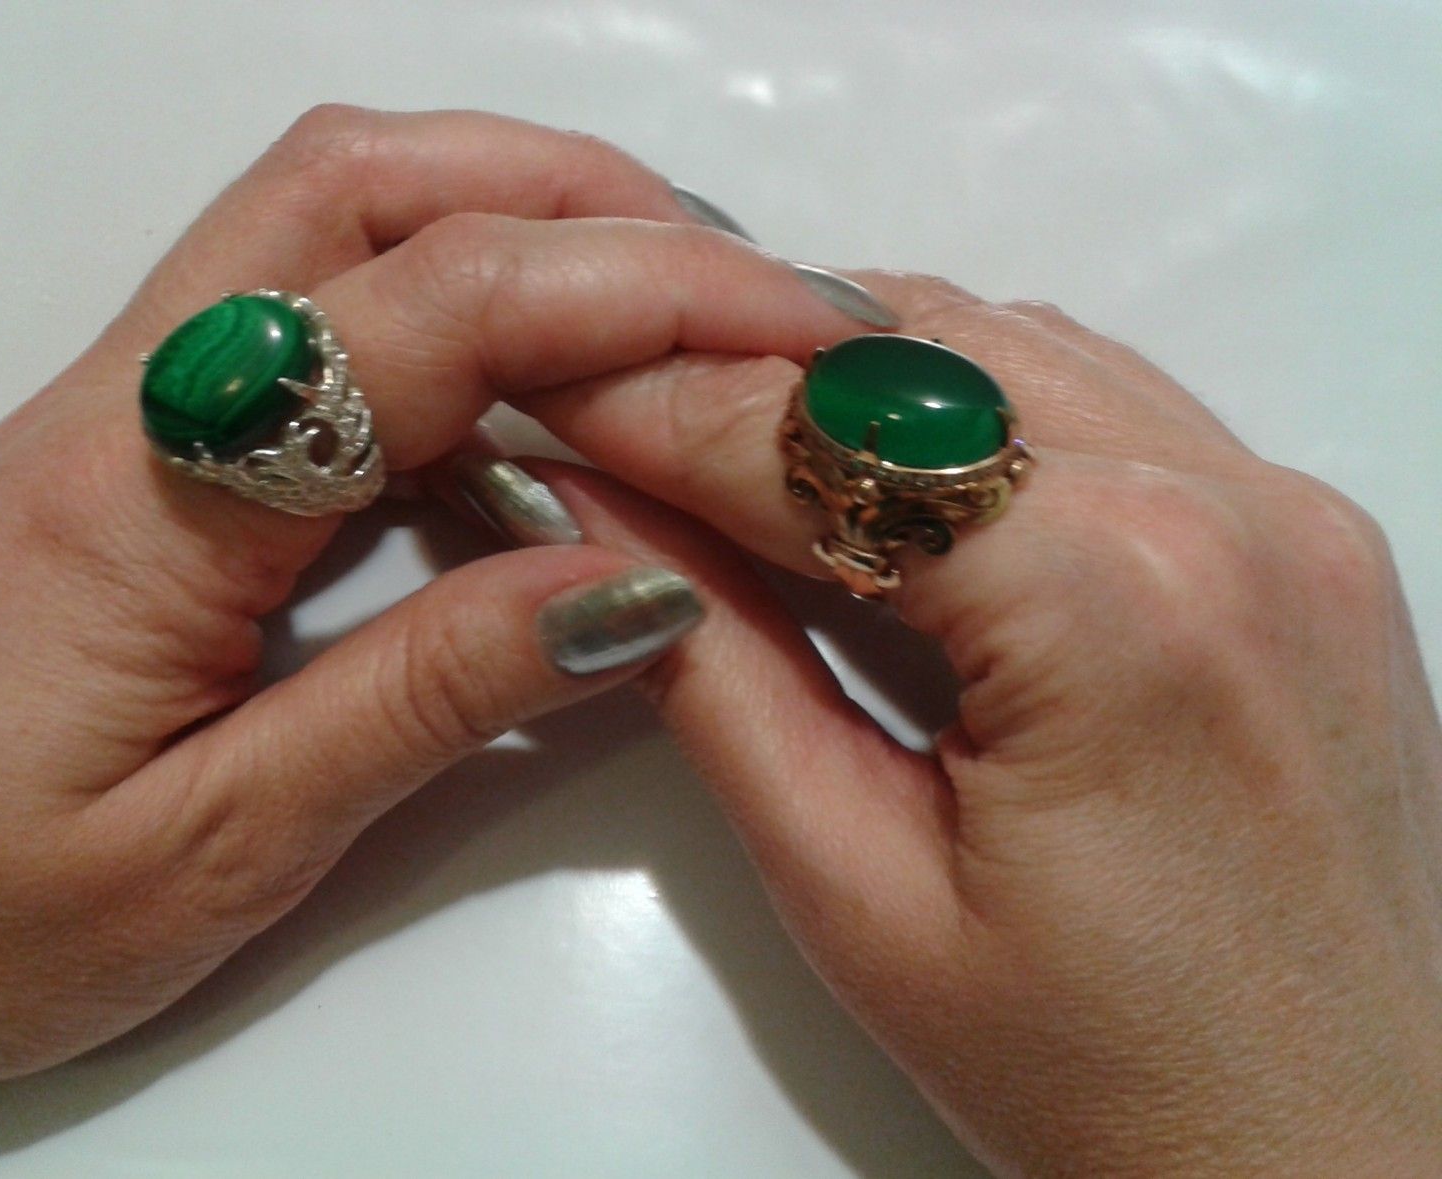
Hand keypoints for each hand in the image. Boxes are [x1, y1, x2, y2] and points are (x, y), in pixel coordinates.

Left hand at [0, 106, 871, 1103]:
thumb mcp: (215, 849)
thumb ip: (425, 701)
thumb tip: (634, 588)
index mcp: (152, 495)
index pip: (428, 316)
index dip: (629, 292)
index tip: (787, 326)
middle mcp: (134, 401)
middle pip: (362, 183)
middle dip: (577, 196)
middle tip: (740, 284)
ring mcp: (131, 408)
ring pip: (334, 219)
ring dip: (517, 224)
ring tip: (671, 312)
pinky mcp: (145, 446)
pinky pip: (315, 315)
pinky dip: (456, 309)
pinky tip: (537, 398)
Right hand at [511, 277, 1441, 1174]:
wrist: (1338, 1157)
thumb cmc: (1113, 1079)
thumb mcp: (859, 895)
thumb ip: (715, 677)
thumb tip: (595, 521)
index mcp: (1114, 606)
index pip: (821, 440)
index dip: (655, 402)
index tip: (548, 385)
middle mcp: (1228, 510)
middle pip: (918, 348)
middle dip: (743, 363)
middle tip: (616, 407)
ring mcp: (1288, 507)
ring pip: (1012, 346)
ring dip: (852, 378)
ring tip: (730, 449)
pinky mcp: (1307, 533)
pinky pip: (1103, 400)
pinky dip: (970, 410)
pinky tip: (888, 483)